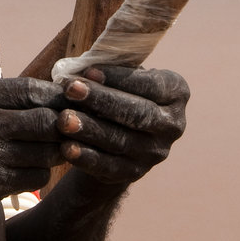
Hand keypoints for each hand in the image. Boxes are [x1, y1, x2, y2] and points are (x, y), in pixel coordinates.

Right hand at [0, 76, 67, 221]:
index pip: (33, 89)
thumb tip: (38, 93)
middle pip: (48, 121)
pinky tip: (25, 170)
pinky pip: (33, 178)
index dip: (56, 97)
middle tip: (66, 129)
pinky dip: (37, 174)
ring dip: (53, 152)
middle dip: (62, 125)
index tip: (64, 102)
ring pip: (46, 152)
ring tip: (46, 150)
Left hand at [53, 65, 188, 185]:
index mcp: (176, 93)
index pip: (150, 85)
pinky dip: (87, 157)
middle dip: (101, 100)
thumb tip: (80, 68)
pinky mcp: (136, 172)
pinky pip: (110, 166)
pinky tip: (67, 147)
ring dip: (90, 129)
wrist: (120, 133)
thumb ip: (110, 68)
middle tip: (70, 90)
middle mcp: (173, 125)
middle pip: (138, 113)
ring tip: (63, 119)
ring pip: (122, 140)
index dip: (118, 78)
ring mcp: (156, 152)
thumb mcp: (123, 75)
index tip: (87, 71)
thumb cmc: (119, 90)